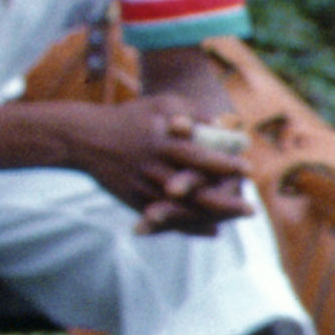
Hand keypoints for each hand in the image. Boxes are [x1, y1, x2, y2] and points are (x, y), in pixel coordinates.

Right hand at [65, 88, 256, 228]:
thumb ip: (192, 111)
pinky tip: (211, 230)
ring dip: (212, 218)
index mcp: (162, 143)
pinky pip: (166, 218)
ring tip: (235, 220)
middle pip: (194, 191)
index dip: (224, 164)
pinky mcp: (135, 201)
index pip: (198, 156)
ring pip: (183, 209)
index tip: (247, 169)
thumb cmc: (129, 118)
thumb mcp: (159, 104)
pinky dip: (189, 227)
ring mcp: (144, 187)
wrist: (83, 138)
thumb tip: (224, 124)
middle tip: (251, 209)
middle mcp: (154, 168)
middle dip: (224, 202)